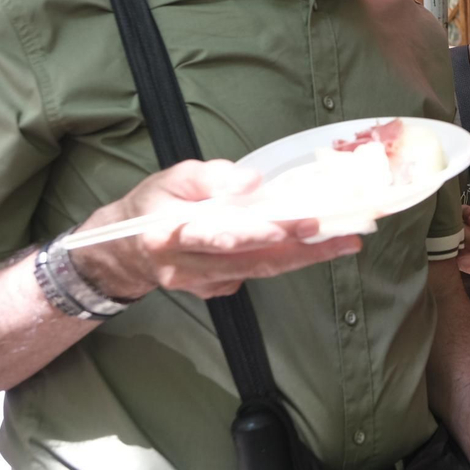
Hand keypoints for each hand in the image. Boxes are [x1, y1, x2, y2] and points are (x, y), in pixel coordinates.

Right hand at [70, 159, 361, 299]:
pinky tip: (314, 247)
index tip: (287, 226)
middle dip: (300, 249)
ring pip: (259, 270)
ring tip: (343, 242)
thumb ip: (212, 177)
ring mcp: (202, 285)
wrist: (126, 250)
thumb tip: (252, 182)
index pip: (215, 234)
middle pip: (250, 260)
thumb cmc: (153, 205)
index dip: (251, 232)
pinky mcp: (215, 292)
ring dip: (303, 257)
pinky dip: (285, 260)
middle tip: (341, 237)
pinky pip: (254, 274)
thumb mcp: (174, 177)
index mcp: (168, 233)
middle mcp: (187, 267)